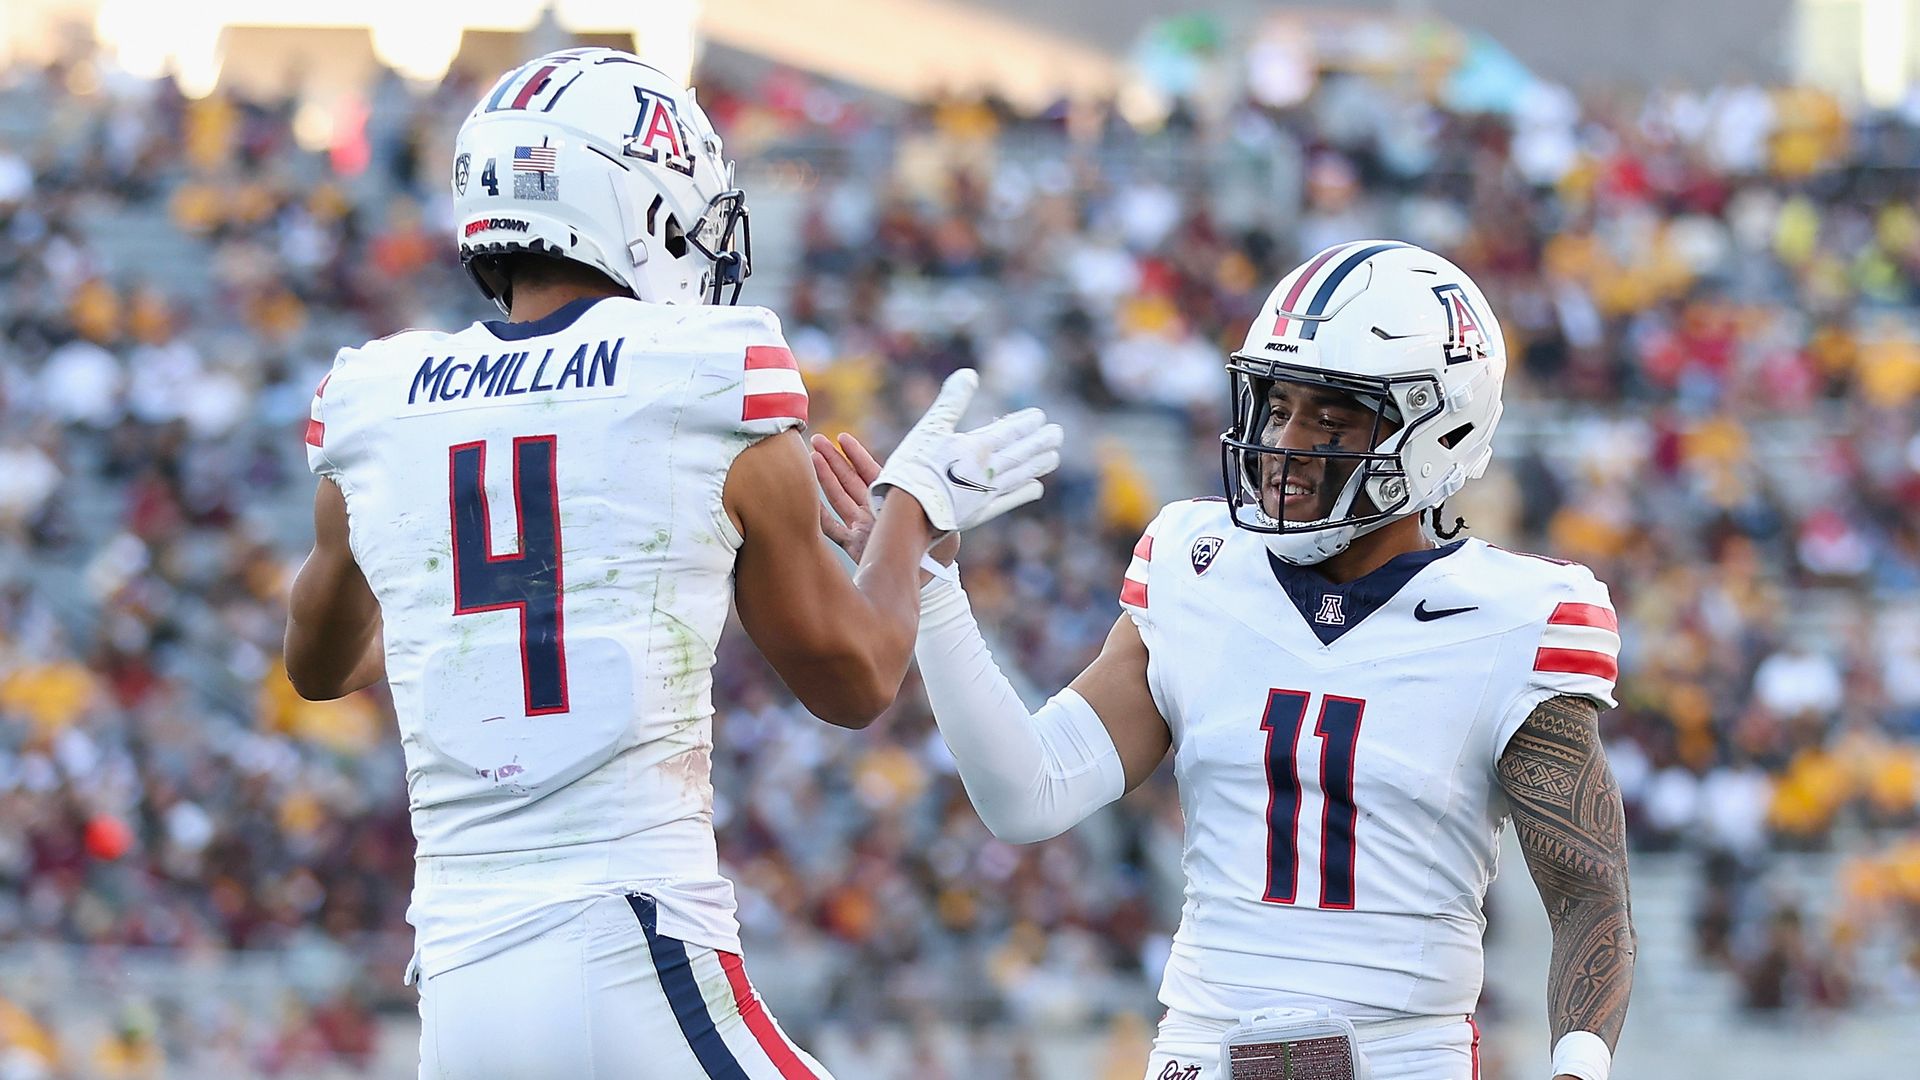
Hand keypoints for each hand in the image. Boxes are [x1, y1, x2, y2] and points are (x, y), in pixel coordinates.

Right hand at [812, 432, 959, 565]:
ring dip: (824, 478)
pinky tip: (806, 500)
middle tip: (816, 440)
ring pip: (838, 498)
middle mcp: (876, 511)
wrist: (930, 579)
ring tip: (810, 458)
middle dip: (833, 460)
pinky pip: (832, 528)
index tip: (842, 438)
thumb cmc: (939, 549)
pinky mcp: (855, 546)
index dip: (857, 455)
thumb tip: (928, 481)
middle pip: (850, 480)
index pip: (872, 473)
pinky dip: (819, 515)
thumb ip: (931, 502)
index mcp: (894, 501)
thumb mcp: (941, 519)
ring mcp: (864, 528)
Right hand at [869, 369, 1061, 533]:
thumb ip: (951, 401)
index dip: (1026, 423)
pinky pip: (1009, 501)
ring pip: (1020, 476)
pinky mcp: (979, 514)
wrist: (907, 514)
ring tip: (1054, 457)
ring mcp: (986, 494)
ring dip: (1038, 465)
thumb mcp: (929, 428)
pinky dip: (1024, 492)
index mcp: (977, 448)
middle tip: (1058, 434)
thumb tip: (969, 373)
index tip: (1041, 417)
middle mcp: (988, 471)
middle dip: (1040, 442)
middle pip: (1021, 453)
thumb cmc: (913, 468)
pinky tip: (1036, 487)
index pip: (1009, 432)